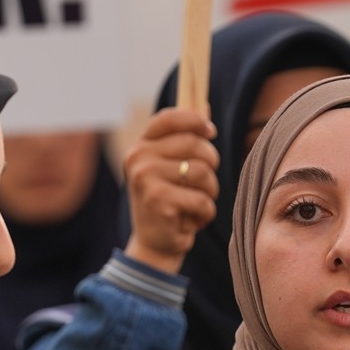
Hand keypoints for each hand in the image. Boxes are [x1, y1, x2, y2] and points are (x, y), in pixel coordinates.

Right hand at [122, 108, 219, 273]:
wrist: (155, 244)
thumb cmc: (169, 202)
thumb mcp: (172, 167)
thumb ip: (184, 137)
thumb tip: (204, 106)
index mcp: (142, 146)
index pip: (170, 118)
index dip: (196, 120)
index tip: (210, 131)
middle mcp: (139, 158)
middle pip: (195, 145)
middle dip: (210, 165)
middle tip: (202, 183)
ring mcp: (146, 179)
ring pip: (202, 172)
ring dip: (210, 192)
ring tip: (196, 202)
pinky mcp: (158, 201)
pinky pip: (202, 199)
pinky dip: (205, 213)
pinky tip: (191, 220)